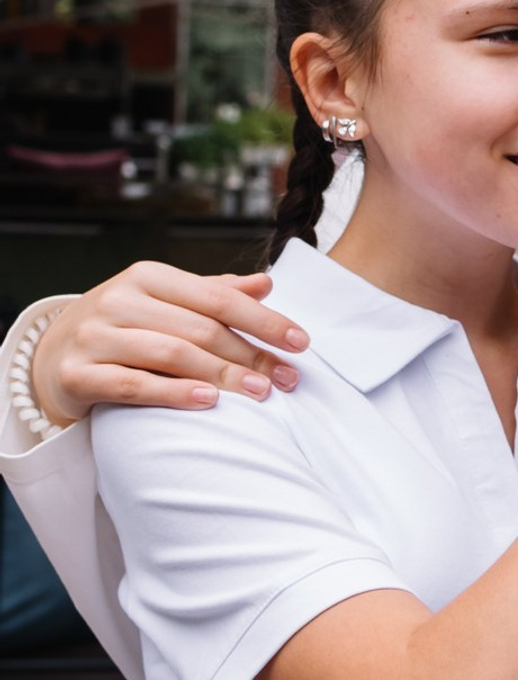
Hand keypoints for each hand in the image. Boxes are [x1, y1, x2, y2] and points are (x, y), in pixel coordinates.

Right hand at [30, 265, 308, 424]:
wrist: (54, 353)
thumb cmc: (125, 325)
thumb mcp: (166, 301)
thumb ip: (214, 293)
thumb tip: (267, 283)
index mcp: (148, 277)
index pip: (218, 298)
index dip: (263, 320)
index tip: (301, 343)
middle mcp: (120, 300)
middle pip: (199, 329)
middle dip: (250, 355)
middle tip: (286, 379)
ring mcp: (95, 336)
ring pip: (170, 354)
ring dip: (221, 375)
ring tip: (259, 392)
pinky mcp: (77, 373)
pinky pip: (132, 384)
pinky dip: (173, 393)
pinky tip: (208, 402)